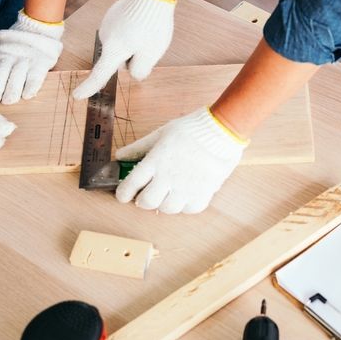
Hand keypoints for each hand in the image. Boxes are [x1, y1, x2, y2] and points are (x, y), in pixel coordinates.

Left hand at [0, 10, 64, 104]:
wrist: (39, 29)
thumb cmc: (17, 47)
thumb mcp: (2, 50)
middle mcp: (11, 55)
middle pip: (1, 74)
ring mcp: (26, 58)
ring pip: (17, 78)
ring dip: (12, 92)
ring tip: (9, 100)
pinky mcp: (41, 62)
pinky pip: (34, 78)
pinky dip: (30, 88)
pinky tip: (27, 95)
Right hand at [71, 0, 174, 99]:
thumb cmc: (154, 26)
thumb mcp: (152, 55)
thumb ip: (140, 71)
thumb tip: (133, 73)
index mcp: (114, 50)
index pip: (100, 74)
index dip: (90, 87)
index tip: (78, 96)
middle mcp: (106, 38)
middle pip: (117, 60)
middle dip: (131, 58)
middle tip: (148, 47)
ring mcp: (107, 25)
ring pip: (119, 45)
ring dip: (131, 44)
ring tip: (147, 32)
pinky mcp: (112, 15)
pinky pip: (120, 31)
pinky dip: (130, 32)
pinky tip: (141, 23)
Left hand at [115, 108, 246, 213]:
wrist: (221, 131)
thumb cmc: (190, 129)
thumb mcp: (160, 134)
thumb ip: (138, 147)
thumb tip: (119, 156)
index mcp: (155, 161)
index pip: (130, 185)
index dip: (122, 194)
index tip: (123, 195)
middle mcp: (168, 177)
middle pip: (147, 202)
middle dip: (142, 201)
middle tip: (146, 195)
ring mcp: (186, 187)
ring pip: (167, 209)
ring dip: (163, 203)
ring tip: (167, 194)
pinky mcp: (203, 193)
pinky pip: (188, 209)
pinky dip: (184, 205)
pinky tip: (185, 195)